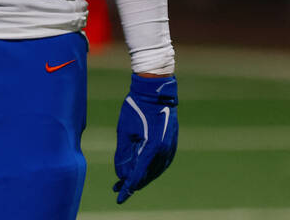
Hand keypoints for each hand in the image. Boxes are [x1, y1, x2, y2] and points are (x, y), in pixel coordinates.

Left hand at [114, 73, 178, 202]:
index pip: (138, 175)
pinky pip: (160, 163)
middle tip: (118, 189)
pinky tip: (141, 171)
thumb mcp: (124, 131)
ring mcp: (170, 149)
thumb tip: (120, 174)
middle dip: (133, 183)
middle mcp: (164, 152)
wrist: (155, 93)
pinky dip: (150, 169)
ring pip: (154, 171)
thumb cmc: (136, 108)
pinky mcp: (171, 144)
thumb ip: (123, 154)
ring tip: (126, 182)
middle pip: (147, 176)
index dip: (127, 188)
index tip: (119, 197)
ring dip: (141, 177)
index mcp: (152, 149)